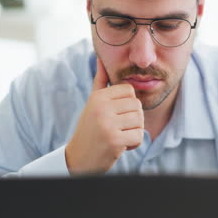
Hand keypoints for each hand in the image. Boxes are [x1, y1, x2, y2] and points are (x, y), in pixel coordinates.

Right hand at [65, 58, 143, 173]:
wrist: (78, 159)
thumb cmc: (89, 129)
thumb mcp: (93, 103)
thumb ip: (100, 81)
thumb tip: (100, 58)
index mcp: (98, 97)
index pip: (130, 91)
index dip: (129, 105)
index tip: (117, 115)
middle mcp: (101, 108)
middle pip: (137, 106)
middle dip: (134, 120)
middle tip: (119, 128)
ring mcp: (107, 124)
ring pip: (140, 121)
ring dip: (134, 132)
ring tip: (118, 136)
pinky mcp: (114, 140)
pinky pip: (139, 136)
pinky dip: (134, 144)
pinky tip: (121, 147)